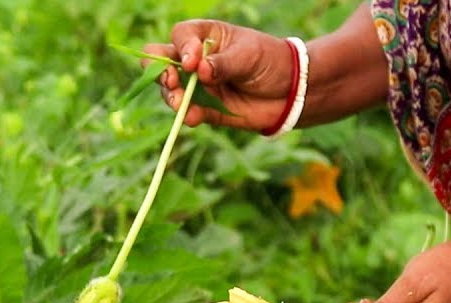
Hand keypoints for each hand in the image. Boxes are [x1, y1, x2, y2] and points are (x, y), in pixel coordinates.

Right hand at [144, 20, 293, 129]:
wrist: (290, 92)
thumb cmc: (270, 61)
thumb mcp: (249, 55)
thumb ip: (223, 63)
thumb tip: (199, 71)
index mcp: (205, 37)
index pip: (181, 36)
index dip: (182, 47)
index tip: (193, 62)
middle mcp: (196, 61)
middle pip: (162, 61)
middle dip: (160, 71)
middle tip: (171, 81)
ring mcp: (199, 86)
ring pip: (171, 90)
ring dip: (171, 96)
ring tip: (180, 103)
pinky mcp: (206, 109)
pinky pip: (190, 112)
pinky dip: (188, 115)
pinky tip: (192, 117)